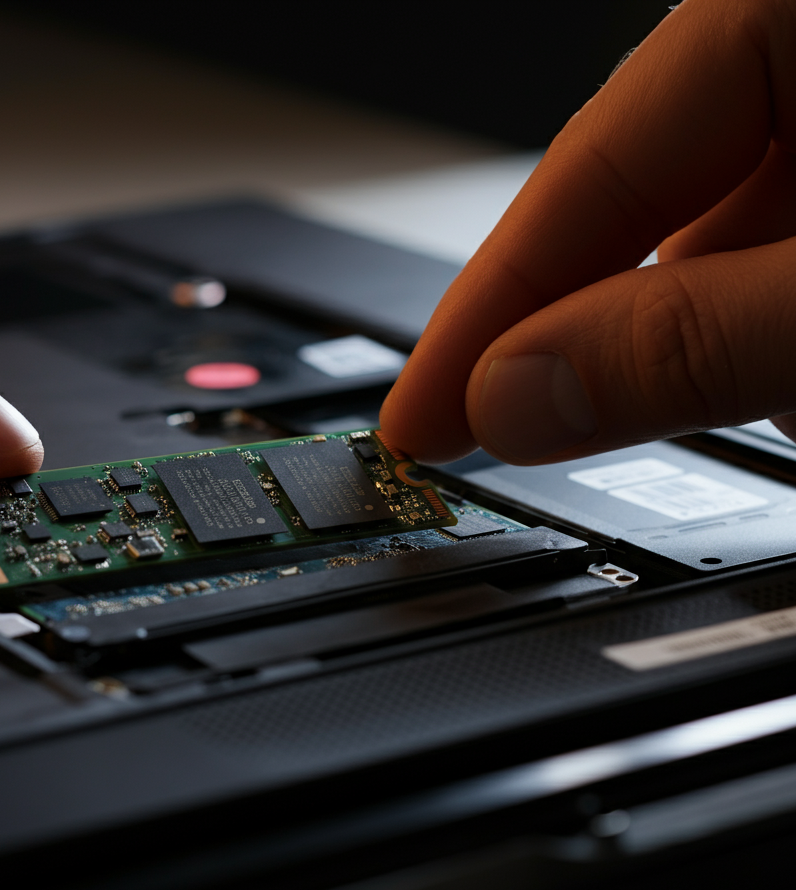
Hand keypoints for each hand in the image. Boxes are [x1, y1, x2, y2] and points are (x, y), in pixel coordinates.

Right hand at [380, 0, 795, 467]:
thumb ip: (691, 341)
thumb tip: (516, 396)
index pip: (589, 164)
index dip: (487, 306)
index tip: (417, 414)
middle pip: (647, 217)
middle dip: (614, 339)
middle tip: (545, 439)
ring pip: (721, 258)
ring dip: (717, 348)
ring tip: (781, 396)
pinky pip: (778, 273)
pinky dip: (771, 340)